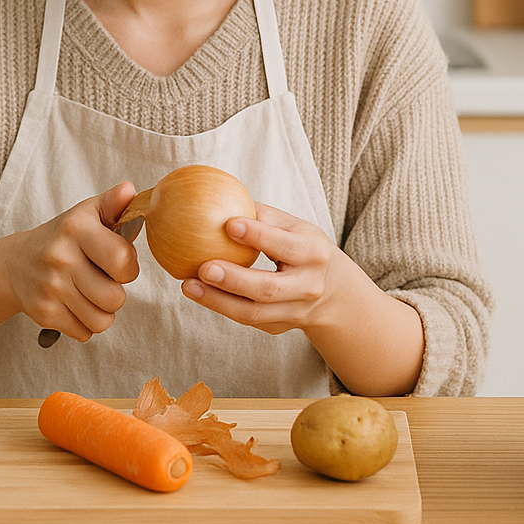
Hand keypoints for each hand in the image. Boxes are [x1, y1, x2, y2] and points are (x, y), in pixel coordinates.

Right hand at [0, 181, 140, 341]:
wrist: (16, 263)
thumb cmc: (63, 237)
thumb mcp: (87, 213)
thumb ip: (113, 203)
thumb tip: (129, 189)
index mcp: (76, 229)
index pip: (122, 260)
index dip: (129, 266)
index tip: (119, 262)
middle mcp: (61, 258)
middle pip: (115, 297)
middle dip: (116, 291)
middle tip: (103, 279)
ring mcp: (50, 288)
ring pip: (102, 320)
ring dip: (103, 310)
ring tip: (92, 293)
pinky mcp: (43, 313)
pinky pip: (85, 333)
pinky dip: (86, 323)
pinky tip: (76, 304)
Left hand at [181, 202, 364, 335]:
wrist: (335, 292)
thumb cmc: (305, 249)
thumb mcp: (297, 229)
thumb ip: (265, 217)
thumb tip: (223, 196)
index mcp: (314, 254)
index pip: (285, 245)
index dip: (258, 235)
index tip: (228, 224)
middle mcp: (308, 286)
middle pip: (268, 287)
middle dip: (234, 279)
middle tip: (203, 267)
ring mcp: (294, 312)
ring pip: (253, 312)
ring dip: (217, 300)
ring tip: (188, 285)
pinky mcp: (279, 327)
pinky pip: (246, 320)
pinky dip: (221, 306)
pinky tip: (198, 293)